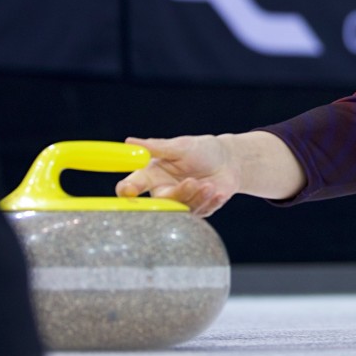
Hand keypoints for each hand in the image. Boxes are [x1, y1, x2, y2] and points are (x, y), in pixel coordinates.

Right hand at [116, 135, 237, 216]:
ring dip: (198, 197)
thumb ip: (156, 148)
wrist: (229, 161)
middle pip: (160, 203)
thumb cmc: (201, 150)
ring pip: (182, 210)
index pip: (132, 186)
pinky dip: (210, 202)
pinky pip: (200, 213)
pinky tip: (218, 191)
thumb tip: (129, 142)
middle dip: (178, 193)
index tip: (129, 190)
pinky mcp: (197, 211)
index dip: (126, 190)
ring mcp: (180, 203)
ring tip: (210, 184)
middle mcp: (163, 191)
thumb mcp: (180, 146)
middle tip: (192, 181)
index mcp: (152, 175)